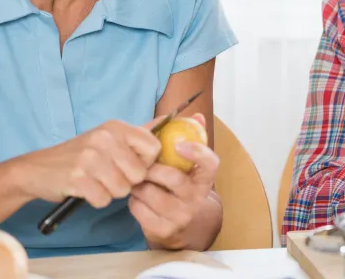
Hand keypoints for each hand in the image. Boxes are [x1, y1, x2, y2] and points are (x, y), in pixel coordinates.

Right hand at [15, 118, 161, 207]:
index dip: (146, 163)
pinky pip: (103, 199)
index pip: (154, 148)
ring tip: (96, 181)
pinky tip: (86, 189)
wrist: (37, 169)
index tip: (131, 165)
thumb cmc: (81, 155)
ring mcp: (89, 157)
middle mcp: (104, 138)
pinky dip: (96, 200)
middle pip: (139, 173)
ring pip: (123, 189)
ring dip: (111, 192)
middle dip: (127, 181)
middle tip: (108, 175)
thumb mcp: (109, 137)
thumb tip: (169, 119)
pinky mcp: (77, 178)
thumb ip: (140, 132)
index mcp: (116, 127)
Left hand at [128, 113, 220, 249]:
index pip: (210, 163)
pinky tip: (138, 197)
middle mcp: (196, 198)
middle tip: (142, 164)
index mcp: (205, 178)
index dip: (198, 152)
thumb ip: (191, 138)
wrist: (181, 223)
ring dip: (139, 184)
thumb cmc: (181, 184)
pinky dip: (133, 200)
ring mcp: (181, 215)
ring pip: (150, 193)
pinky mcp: (163, 229)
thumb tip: (195, 116)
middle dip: (152, 168)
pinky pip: (138, 208)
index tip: (180, 144)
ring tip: (138, 180)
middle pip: (172, 178)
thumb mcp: (188, 164)